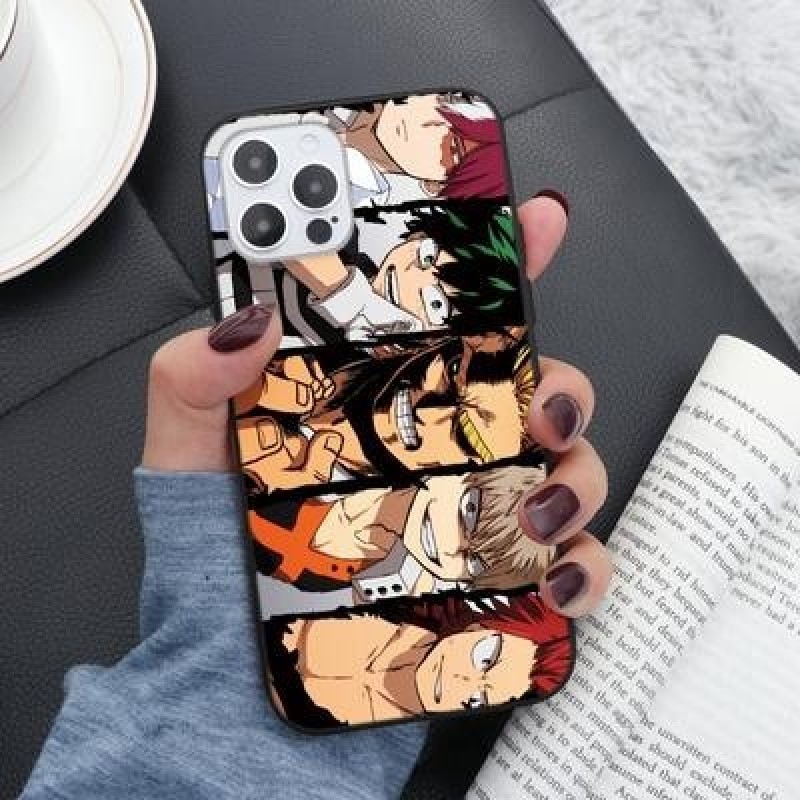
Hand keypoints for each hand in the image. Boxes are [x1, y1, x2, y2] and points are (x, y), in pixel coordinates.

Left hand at [141, 193, 611, 616]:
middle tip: (539, 404)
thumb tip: (241, 324)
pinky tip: (554, 574)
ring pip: (567, 469)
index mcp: (382, 396)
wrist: (234, 661)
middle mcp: (439, 445)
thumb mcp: (191, 448)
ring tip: (538, 503)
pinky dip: (583, 568)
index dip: (504, 261)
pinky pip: (566, 564)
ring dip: (577, 477)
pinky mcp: (490, 578)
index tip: (538, 222)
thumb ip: (195, 377)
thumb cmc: (218, 550)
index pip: (453, 315)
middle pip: (534, 390)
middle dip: (562, 386)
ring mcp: (473, 509)